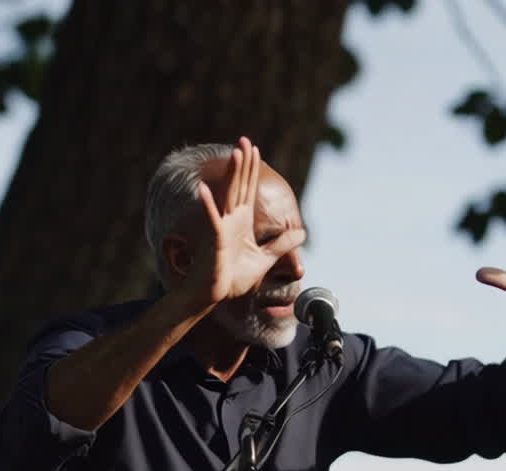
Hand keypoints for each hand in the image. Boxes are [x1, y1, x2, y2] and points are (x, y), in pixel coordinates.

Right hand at [183, 137, 301, 306]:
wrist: (215, 295)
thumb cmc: (233, 278)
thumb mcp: (265, 259)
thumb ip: (282, 244)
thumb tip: (302, 232)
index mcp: (241, 222)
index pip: (248, 189)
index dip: (251, 169)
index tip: (254, 149)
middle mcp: (231, 220)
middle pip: (239, 185)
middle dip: (242, 163)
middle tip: (245, 139)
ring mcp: (222, 227)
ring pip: (229, 195)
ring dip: (232, 174)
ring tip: (235, 152)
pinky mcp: (215, 239)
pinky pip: (212, 220)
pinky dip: (208, 205)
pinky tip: (203, 189)